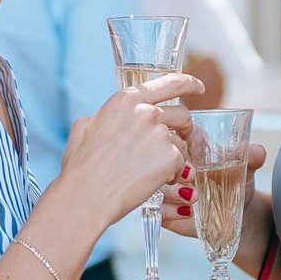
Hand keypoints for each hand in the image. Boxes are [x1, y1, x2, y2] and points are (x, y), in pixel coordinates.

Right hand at [63, 73, 197, 224]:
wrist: (86, 196)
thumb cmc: (81, 167)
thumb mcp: (84, 128)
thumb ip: (104, 116)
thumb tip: (113, 118)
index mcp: (126, 100)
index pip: (169, 83)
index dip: (189, 83)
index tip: (198, 87)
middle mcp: (146, 112)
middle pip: (182, 114)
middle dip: (185, 129)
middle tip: (178, 142)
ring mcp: (160, 134)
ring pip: (181, 142)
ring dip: (173, 155)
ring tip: (152, 171)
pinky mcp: (170, 157)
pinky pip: (180, 163)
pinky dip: (172, 173)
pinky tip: (154, 181)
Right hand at [162, 143, 267, 235]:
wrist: (236, 214)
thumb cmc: (238, 182)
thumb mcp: (245, 167)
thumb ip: (252, 157)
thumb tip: (258, 151)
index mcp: (190, 141)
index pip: (173, 128)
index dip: (175, 134)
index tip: (188, 147)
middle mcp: (172, 160)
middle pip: (157, 155)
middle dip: (171, 165)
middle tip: (192, 176)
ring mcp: (165, 183)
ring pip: (154, 181)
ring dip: (172, 191)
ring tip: (194, 197)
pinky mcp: (162, 205)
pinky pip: (155, 206)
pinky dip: (170, 210)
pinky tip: (187, 212)